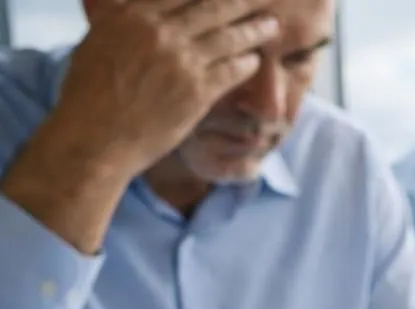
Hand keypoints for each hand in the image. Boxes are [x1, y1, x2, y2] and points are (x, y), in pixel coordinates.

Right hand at [48, 0, 279, 180]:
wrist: (95, 136)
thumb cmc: (89, 92)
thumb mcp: (98, 41)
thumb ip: (120, 18)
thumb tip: (129, 8)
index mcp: (132, 14)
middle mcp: (160, 32)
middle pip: (213, 7)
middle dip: (242, 2)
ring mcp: (181, 61)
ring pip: (229, 37)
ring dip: (254, 29)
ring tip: (271, 25)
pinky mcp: (197, 91)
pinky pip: (231, 71)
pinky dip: (246, 63)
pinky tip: (255, 61)